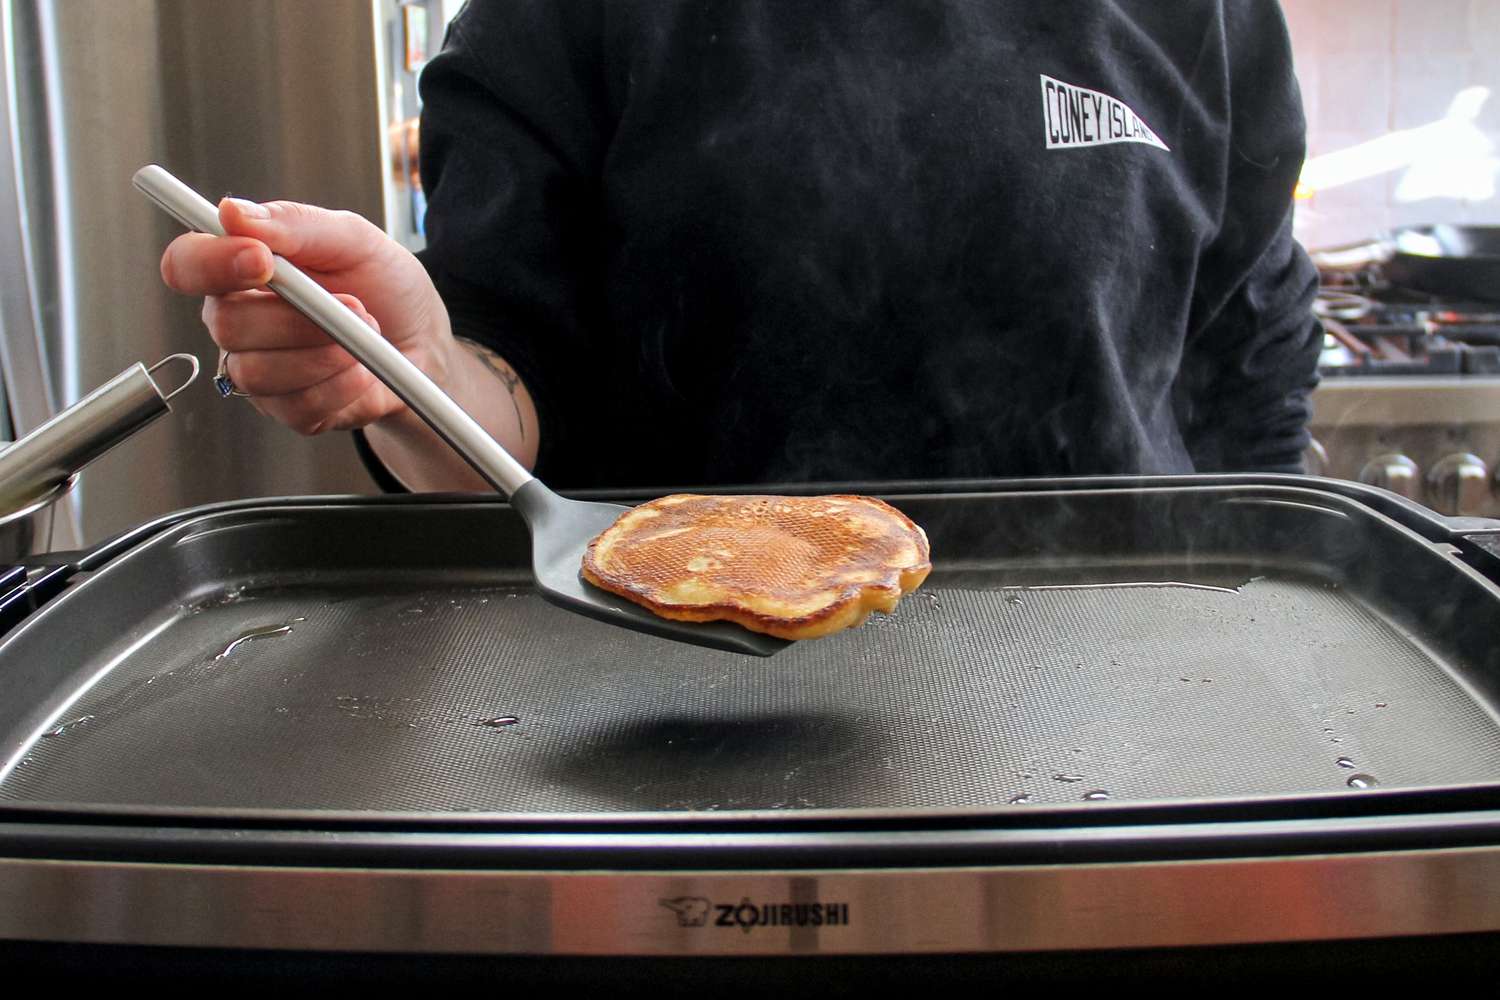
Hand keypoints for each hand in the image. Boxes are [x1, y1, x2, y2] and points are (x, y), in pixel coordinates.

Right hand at [159, 198, 453, 433]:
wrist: (425, 343)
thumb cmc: (385, 286)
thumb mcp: (354, 239)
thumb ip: (296, 224)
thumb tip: (233, 212)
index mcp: (240, 269)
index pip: (186, 264)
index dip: (211, 263)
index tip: (261, 260)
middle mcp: (237, 321)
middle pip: (226, 325)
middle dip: (299, 318)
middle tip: (354, 305)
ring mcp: (258, 370)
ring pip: (259, 372)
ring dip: (327, 352)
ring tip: (366, 335)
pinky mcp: (287, 411)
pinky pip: (298, 406)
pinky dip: (343, 385)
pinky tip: (363, 370)